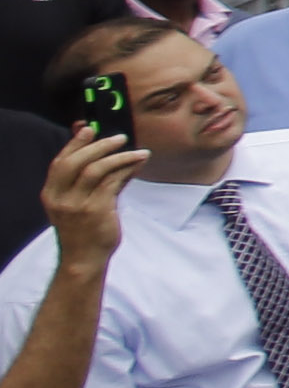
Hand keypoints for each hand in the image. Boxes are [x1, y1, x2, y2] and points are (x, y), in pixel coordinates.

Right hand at [37, 121, 136, 269]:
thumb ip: (95, 180)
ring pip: (97, 170)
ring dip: (120, 157)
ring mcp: (77, 205)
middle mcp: (60, 198)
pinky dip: (126, 170)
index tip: (88, 129)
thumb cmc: (84, 229)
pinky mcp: (96, 210)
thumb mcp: (79, 203)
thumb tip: (116, 155)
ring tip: (138, 152)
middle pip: (77, 162)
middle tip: (119, 138)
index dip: (74, 144)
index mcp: (51, 194)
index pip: (60, 162)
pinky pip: (112, 183)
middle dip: (99, 146)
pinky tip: (138, 165)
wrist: (84, 258)